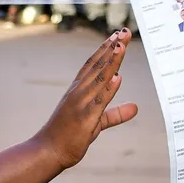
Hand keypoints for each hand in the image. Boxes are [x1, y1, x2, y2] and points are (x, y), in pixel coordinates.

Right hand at [35, 30, 137, 168]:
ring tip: (121, 45)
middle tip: (124, 31)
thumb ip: (116, 113)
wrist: (48, 151)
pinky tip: (118, 77)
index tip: (117, 36)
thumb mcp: (97, 122)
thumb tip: (135, 107)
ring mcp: (81, 104)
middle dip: (112, 48)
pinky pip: (98, 101)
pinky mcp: (85, 118)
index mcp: (78, 90)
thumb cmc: (69, 136)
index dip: (105, 49)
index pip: (93, 64)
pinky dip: (108, 89)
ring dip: (111, 61)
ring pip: (99, 78)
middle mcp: (78, 92)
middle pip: (97, 65)